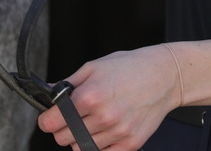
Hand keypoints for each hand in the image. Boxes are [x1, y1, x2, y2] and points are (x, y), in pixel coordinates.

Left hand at [38, 45, 181, 150]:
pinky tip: (105, 130)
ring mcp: (117, 133)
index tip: (49, 118)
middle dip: (63, 128)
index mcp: (90, 96)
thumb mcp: (95, 66)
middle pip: (64, 139)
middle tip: (73, 116)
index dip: (47, 120)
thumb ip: (69, 82)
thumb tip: (47, 92)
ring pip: (81, 148)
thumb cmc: (129, 67)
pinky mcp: (130, 144)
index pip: (52, 122)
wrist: (163, 76)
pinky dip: (100, 146)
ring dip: (81, 137)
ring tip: (93, 120)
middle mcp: (102, 117)